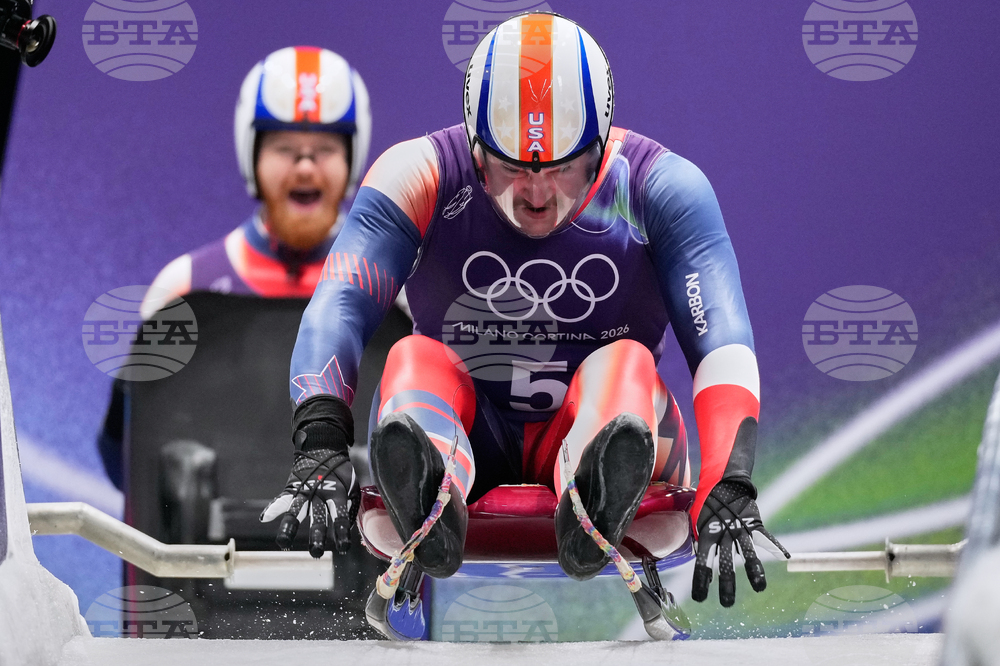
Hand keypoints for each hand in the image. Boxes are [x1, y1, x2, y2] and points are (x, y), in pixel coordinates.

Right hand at [260, 446, 358, 556]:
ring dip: (290, 526)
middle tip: (316, 552)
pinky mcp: (293, 487)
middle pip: (318, 516)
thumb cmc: (341, 473)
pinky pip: (282, 498)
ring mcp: (305, 489)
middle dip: (317, 535)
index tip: (343, 548)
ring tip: (284, 541)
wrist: (324, 448)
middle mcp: (320, 493)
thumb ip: (350, 506)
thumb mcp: (352, 486)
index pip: (340, 516)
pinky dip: (273, 508)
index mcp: (338, 493)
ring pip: (297, 509)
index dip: (342, 532)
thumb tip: (346, 528)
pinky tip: (265, 518)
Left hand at [691, 480, 789, 606]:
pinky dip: (776, 547)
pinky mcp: (754, 523)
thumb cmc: (708, 503)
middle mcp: (724, 533)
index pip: (702, 561)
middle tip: (727, 604)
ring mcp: (740, 528)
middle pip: (725, 563)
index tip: (700, 599)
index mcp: (706, 533)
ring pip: (747, 553)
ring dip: (753, 572)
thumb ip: (701, 539)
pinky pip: (766, 538)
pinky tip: (784, 557)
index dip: (701, 581)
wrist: (724, 480)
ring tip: (759, 588)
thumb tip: (702, 560)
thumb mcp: (698, 520)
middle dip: (727, 585)